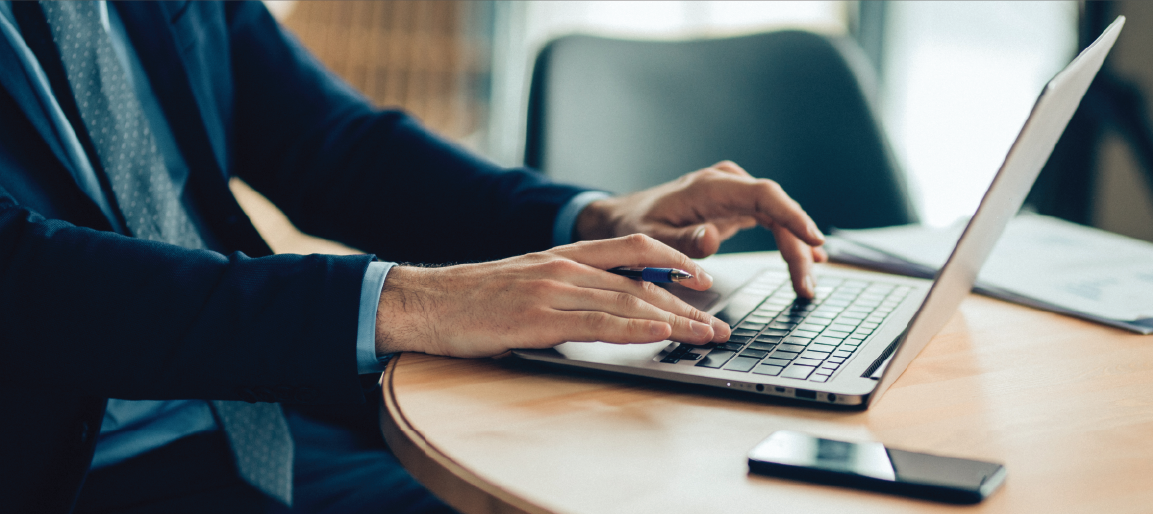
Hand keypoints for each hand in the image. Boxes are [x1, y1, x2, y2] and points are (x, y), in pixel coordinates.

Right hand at [375, 235, 731, 357]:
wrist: (425, 302)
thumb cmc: (473, 299)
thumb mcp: (528, 283)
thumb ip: (567, 291)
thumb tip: (605, 312)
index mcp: (564, 255)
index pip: (634, 252)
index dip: (675, 264)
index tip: (705, 281)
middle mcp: (565, 266)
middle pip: (642, 280)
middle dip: (688, 302)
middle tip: (719, 323)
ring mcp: (553, 290)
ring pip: (629, 302)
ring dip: (676, 322)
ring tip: (707, 337)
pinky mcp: (539, 318)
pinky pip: (599, 322)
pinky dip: (637, 329)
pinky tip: (663, 335)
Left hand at [575, 161, 827, 297]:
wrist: (622, 218)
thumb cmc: (633, 227)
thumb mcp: (649, 239)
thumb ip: (682, 240)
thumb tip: (713, 238)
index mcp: (710, 187)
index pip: (764, 196)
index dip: (793, 216)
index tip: (814, 239)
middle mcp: (727, 184)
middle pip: (777, 212)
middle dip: (797, 248)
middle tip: (806, 287)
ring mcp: (734, 193)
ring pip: (777, 218)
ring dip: (796, 250)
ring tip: (807, 285)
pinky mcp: (735, 206)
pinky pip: (770, 221)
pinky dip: (787, 242)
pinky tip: (807, 259)